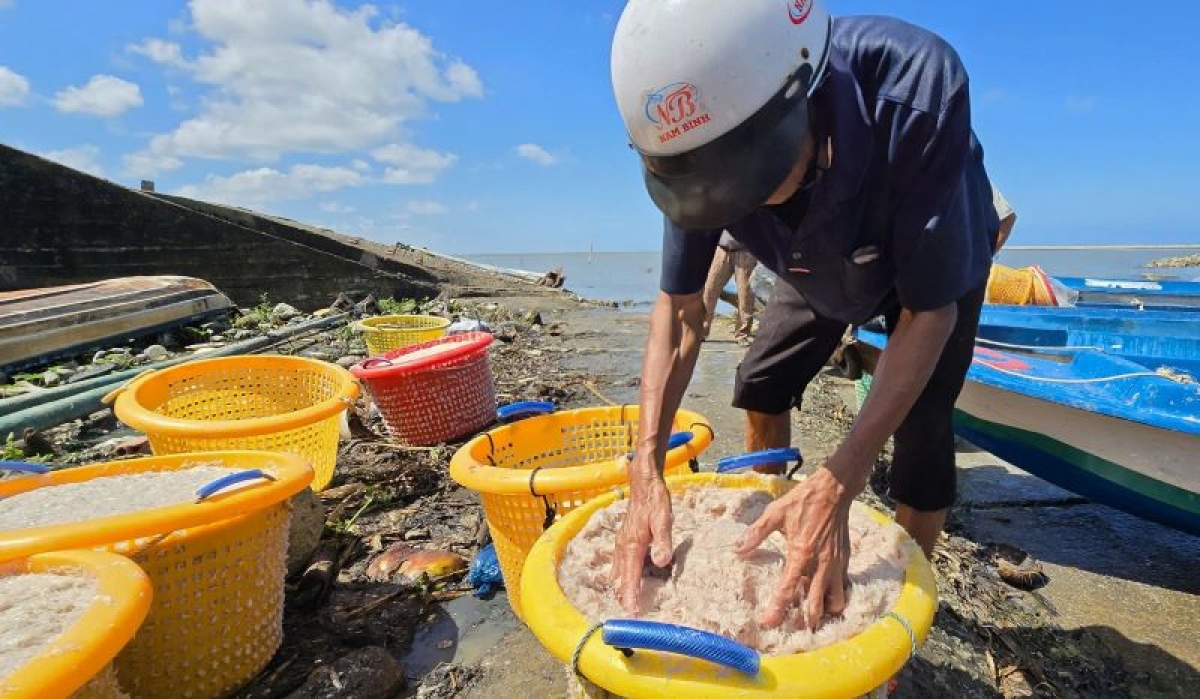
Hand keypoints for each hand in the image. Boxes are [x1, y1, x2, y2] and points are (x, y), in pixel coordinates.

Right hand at [611, 453, 672, 613]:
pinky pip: (618, 565)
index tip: (633, 614)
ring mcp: (620, 544)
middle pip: (620, 579)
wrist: (643, 483)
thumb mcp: (663, 518)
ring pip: (616, 573)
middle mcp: (622, 547)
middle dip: (623, 598)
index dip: (631, 596)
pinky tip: (626, 582)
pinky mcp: (623, 541)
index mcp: (632, 545)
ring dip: (621, 589)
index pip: (630, 577)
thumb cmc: (654, 500)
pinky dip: (621, 578)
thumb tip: (661, 562)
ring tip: (626, 606)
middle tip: (629, 618)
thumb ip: (663, 540)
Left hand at [735, 467, 852, 629]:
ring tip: (812, 615)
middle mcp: (821, 563)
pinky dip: (834, 597)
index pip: (788, 588)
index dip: (778, 608)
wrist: (833, 490)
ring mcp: (836, 564)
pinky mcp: (845, 560)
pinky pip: (842, 587)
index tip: (768, 623)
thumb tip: (738, 550)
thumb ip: (756, 533)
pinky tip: (824, 596)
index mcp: (801, 552)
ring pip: (835, 600)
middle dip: (805, 621)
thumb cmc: (803, 500)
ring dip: (824, 611)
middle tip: (794, 630)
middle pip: (816, 604)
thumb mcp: (775, 513)